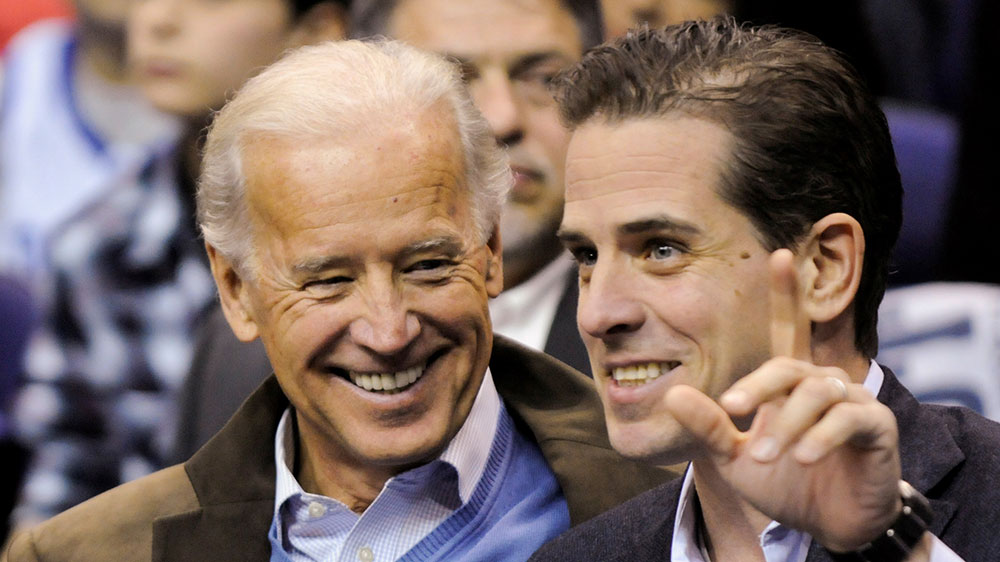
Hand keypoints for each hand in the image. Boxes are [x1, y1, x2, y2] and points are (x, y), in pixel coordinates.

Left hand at [664, 249, 901, 550]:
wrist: (828, 526)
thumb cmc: (783, 483)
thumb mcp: (734, 456)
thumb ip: (708, 425)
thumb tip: (674, 394)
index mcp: (791, 382)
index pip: (789, 330)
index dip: (786, 293)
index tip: (780, 253)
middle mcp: (824, 381)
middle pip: (788, 365)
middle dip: (757, 386)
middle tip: (731, 410)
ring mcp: (854, 401)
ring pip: (815, 393)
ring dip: (785, 424)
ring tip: (762, 455)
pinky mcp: (877, 426)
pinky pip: (849, 419)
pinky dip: (821, 437)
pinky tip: (804, 459)